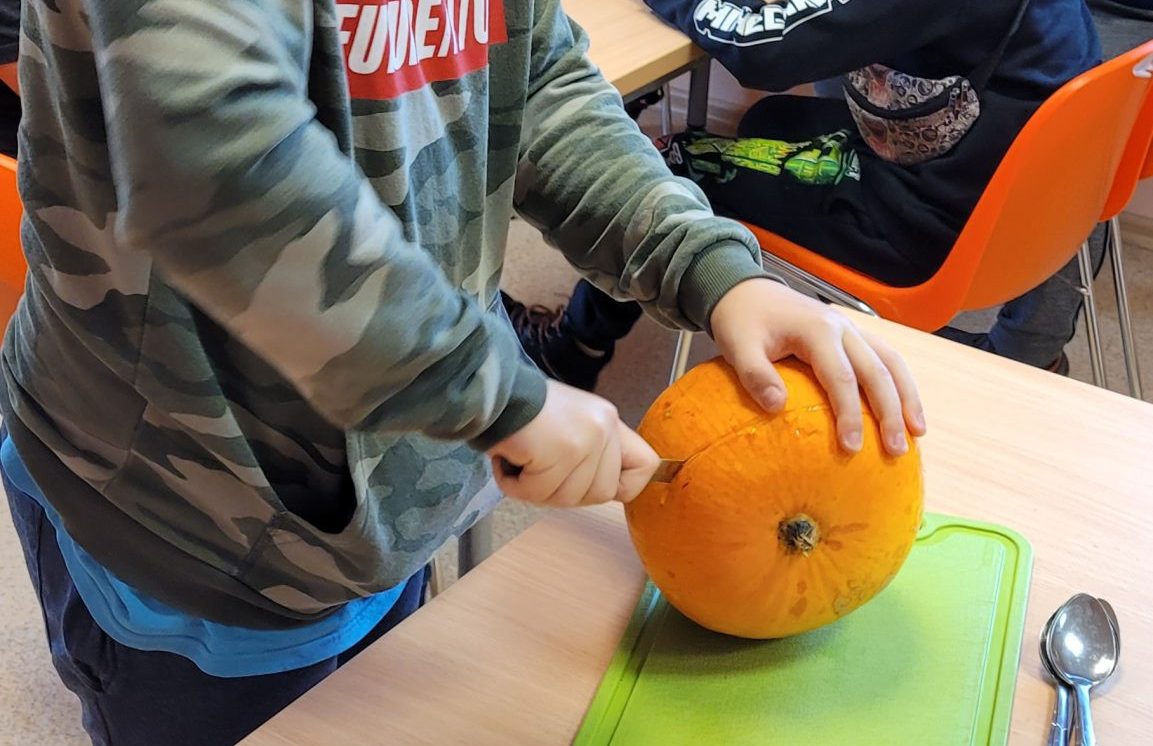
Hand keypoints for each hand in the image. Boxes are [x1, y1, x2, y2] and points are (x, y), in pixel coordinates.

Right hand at [488, 381, 659, 506]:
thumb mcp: (569, 426)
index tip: (589, 482)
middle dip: (564, 492)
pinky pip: (540, 492)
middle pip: (601, 494)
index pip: (646, 466)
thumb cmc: (520, 410)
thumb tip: (600, 492)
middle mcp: (605, 427)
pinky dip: (515, 485)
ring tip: (519, 461)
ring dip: (535, 489)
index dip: (622, 487)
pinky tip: (507, 460)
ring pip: (569, 498)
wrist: (490, 388)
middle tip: (537, 470)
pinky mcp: (563, 449)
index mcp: (609, 421)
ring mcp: (587, 439)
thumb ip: (590, 454)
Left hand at [709, 278, 925, 455]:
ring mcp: (850, 329)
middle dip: (890, 413)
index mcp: (818, 330)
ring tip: (916, 431)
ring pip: (891, 362)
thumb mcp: (737, 346)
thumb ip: (755, 375)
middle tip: (896, 450)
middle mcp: (842, 327)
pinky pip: (884, 357)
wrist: (743, 288)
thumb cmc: (740, 320)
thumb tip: (777, 407)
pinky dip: (898, 382)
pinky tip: (904, 407)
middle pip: (877, 372)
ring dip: (907, 396)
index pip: (842, 379)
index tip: (853, 448)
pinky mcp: (850, 334)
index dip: (850, 415)